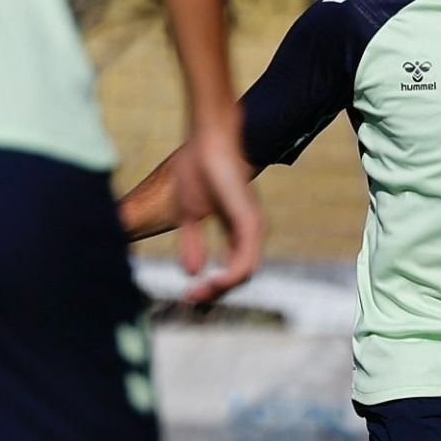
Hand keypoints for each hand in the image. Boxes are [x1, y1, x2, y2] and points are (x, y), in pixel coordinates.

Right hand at [173, 118, 262, 304]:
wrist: (206, 140)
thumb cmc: (197, 169)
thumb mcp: (188, 215)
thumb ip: (191, 243)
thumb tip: (192, 272)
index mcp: (236, 230)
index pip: (231, 268)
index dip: (212, 285)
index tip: (189, 296)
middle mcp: (249, 231)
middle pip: (239, 275)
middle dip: (215, 291)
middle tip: (191, 299)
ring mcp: (252, 226)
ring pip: (244, 272)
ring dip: (221, 288)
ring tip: (198, 294)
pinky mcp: (249, 221)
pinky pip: (245, 259)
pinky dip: (229, 275)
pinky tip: (212, 281)